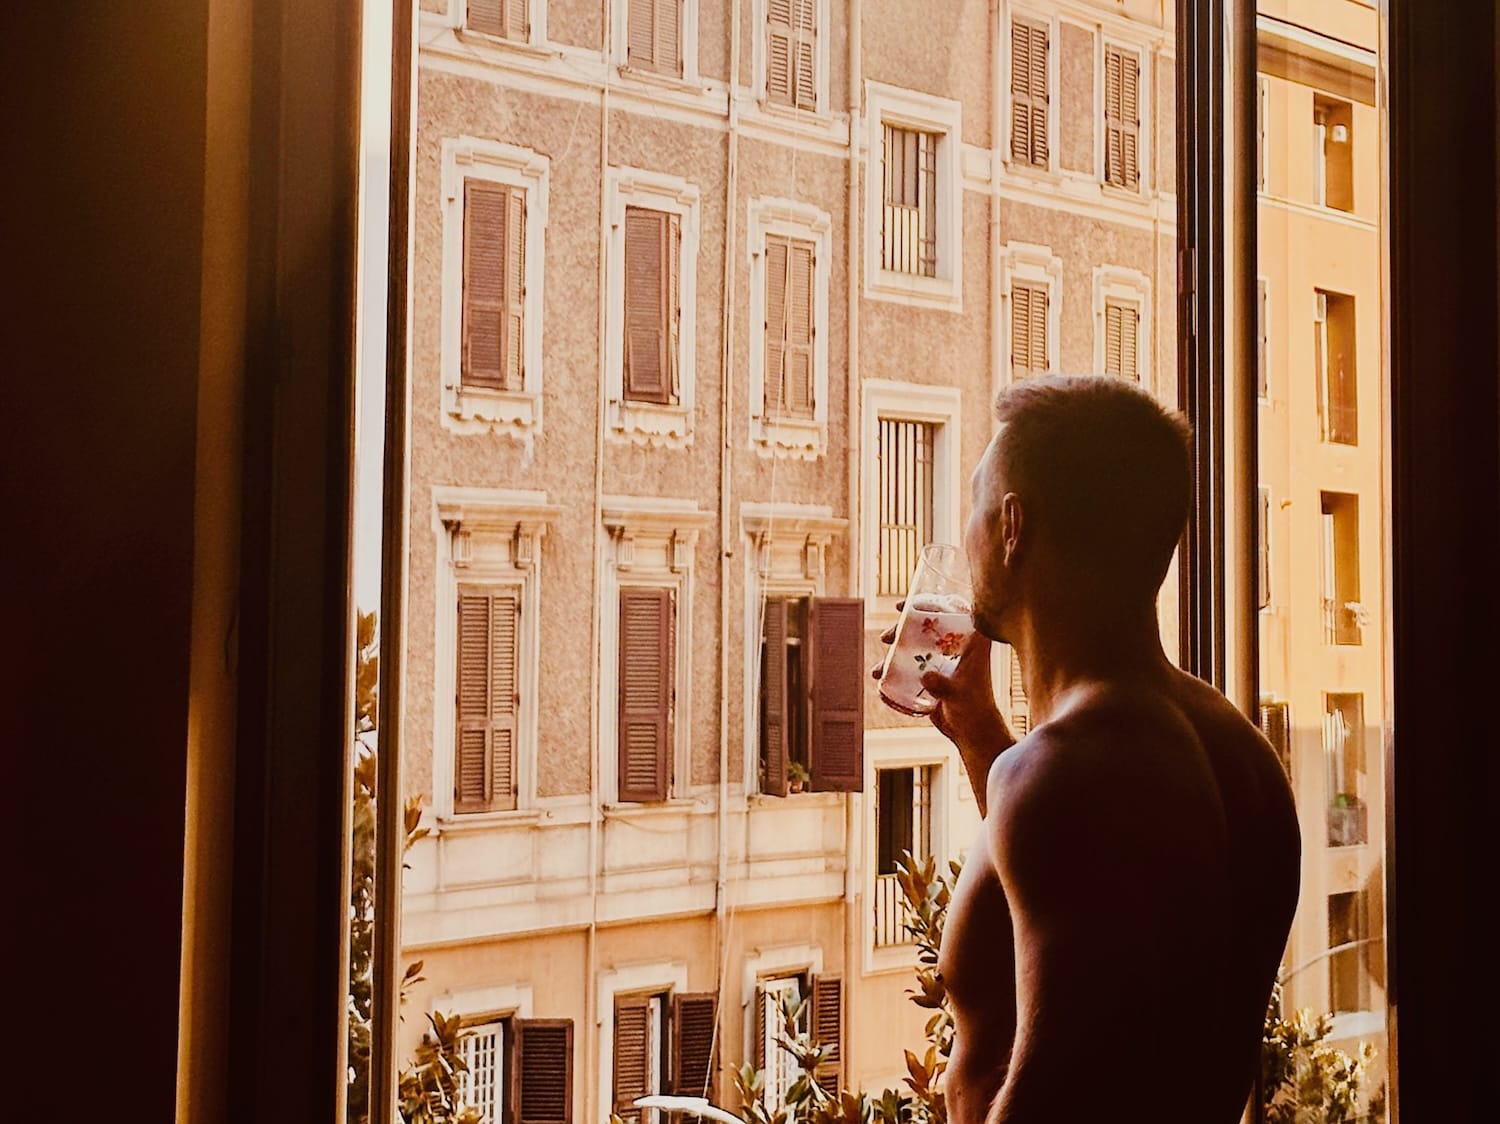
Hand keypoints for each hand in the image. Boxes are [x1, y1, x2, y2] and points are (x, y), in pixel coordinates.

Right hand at [870, 608, 1010, 756]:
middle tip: (886, 638)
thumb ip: (943, 685)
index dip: (926, 602)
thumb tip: (925, 677)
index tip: (902, 607)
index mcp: (971, 641)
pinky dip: (896, 668)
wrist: (972, 731)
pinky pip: (912, 664)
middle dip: (901, 629)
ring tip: (879, 669)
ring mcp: (944, 660)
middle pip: (927, 626)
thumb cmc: (974, 709)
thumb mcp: (958, 693)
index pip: (950, 610)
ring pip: (916, 645)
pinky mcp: (935, 674)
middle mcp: (957, 646)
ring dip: (895, 651)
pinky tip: (882, 679)